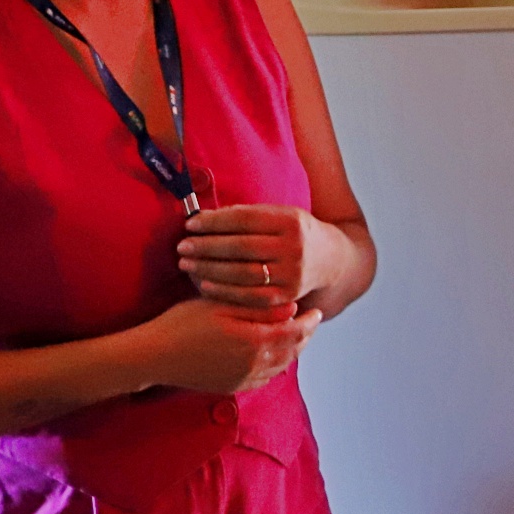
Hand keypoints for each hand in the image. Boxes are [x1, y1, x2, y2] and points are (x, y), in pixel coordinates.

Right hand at [139, 297, 319, 394]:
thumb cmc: (183, 323)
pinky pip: (263, 379)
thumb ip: (258, 308)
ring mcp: (243, 380)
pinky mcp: (232, 388)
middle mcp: (254, 366)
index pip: (296, 332)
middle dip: (304, 336)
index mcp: (255, 342)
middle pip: (292, 351)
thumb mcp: (220, 306)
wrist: (154, 357)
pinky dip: (274, 366)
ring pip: (280, 366)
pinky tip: (270, 355)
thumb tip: (291, 308)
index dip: (310, 321)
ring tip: (293, 336)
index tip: (317, 311)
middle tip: (310, 323)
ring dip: (291, 352)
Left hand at [178, 203, 320, 317]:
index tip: (190, 225)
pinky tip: (204, 284)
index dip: (214, 222)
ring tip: (187, 264)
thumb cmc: (294, 234)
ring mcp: (292, 275)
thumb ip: (245, 216)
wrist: (331, 261)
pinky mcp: (287, 297)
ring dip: (209, 269)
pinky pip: (250, 296)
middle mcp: (294, 248)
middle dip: (206, 247)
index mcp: (290, 221)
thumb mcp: (278, 215)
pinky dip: (224, 291)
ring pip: (243, 273)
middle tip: (182, 247)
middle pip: (241, 247)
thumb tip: (202, 216)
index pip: (244, 220)